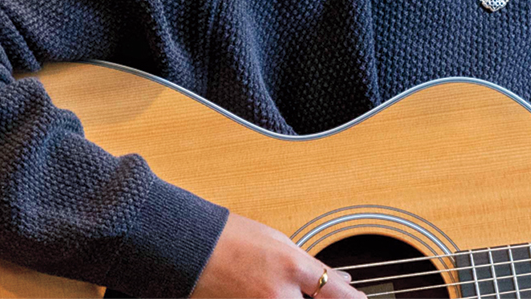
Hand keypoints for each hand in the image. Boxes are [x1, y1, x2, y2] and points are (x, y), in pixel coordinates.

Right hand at [190, 213, 366, 298]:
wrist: (188, 248)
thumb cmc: (231, 237)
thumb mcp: (280, 243)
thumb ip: (313, 267)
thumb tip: (343, 280)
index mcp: (291, 268)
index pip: (338, 294)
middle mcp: (278, 296)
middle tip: (327, 293)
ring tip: (289, 289)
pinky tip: (279, 294)